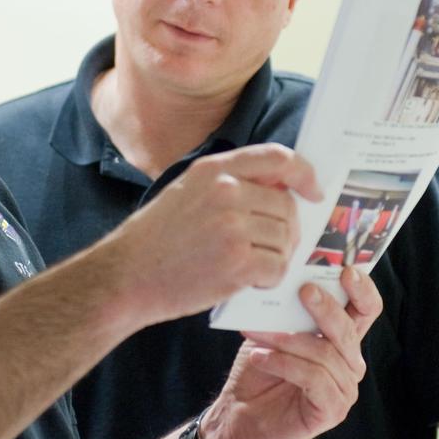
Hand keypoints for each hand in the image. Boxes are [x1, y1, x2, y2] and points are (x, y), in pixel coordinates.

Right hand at [102, 143, 320, 326]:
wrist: (125, 276)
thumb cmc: (156, 239)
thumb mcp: (187, 192)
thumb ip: (230, 183)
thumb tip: (282, 190)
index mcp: (213, 170)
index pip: (277, 158)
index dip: (304, 173)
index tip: (313, 191)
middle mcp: (225, 192)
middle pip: (287, 206)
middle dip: (288, 230)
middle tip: (272, 247)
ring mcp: (232, 227)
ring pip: (285, 238)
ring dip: (276, 257)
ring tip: (251, 265)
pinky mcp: (236, 262)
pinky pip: (277, 267)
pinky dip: (270, 278)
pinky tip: (248, 280)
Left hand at [198, 266, 382, 438]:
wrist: (237, 416)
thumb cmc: (258, 369)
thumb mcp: (272, 331)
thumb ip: (287, 310)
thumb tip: (287, 279)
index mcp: (340, 339)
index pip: (366, 310)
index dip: (363, 289)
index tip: (347, 270)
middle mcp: (349, 363)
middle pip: (348, 330)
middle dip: (326, 307)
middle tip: (303, 290)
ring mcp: (344, 389)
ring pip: (326, 354)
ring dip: (288, 339)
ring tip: (256, 334)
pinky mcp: (331, 411)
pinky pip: (314, 378)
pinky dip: (284, 364)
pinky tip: (260, 358)